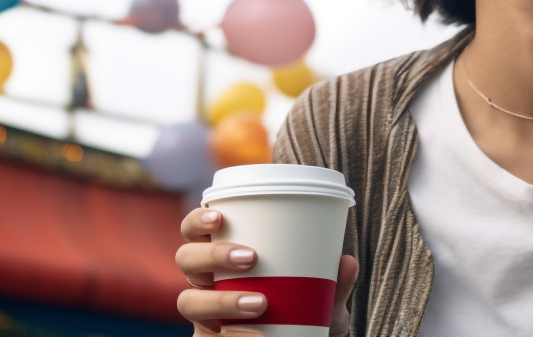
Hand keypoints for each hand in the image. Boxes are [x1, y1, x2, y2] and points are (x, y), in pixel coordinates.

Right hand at [176, 206, 359, 336]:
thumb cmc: (301, 316)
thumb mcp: (322, 300)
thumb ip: (334, 284)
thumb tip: (346, 262)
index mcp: (222, 259)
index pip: (195, 231)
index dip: (198, 220)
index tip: (221, 216)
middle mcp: (205, 284)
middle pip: (186, 259)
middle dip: (213, 254)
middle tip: (251, 259)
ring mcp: (203, 317)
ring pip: (189, 301)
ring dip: (222, 300)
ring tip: (259, 304)